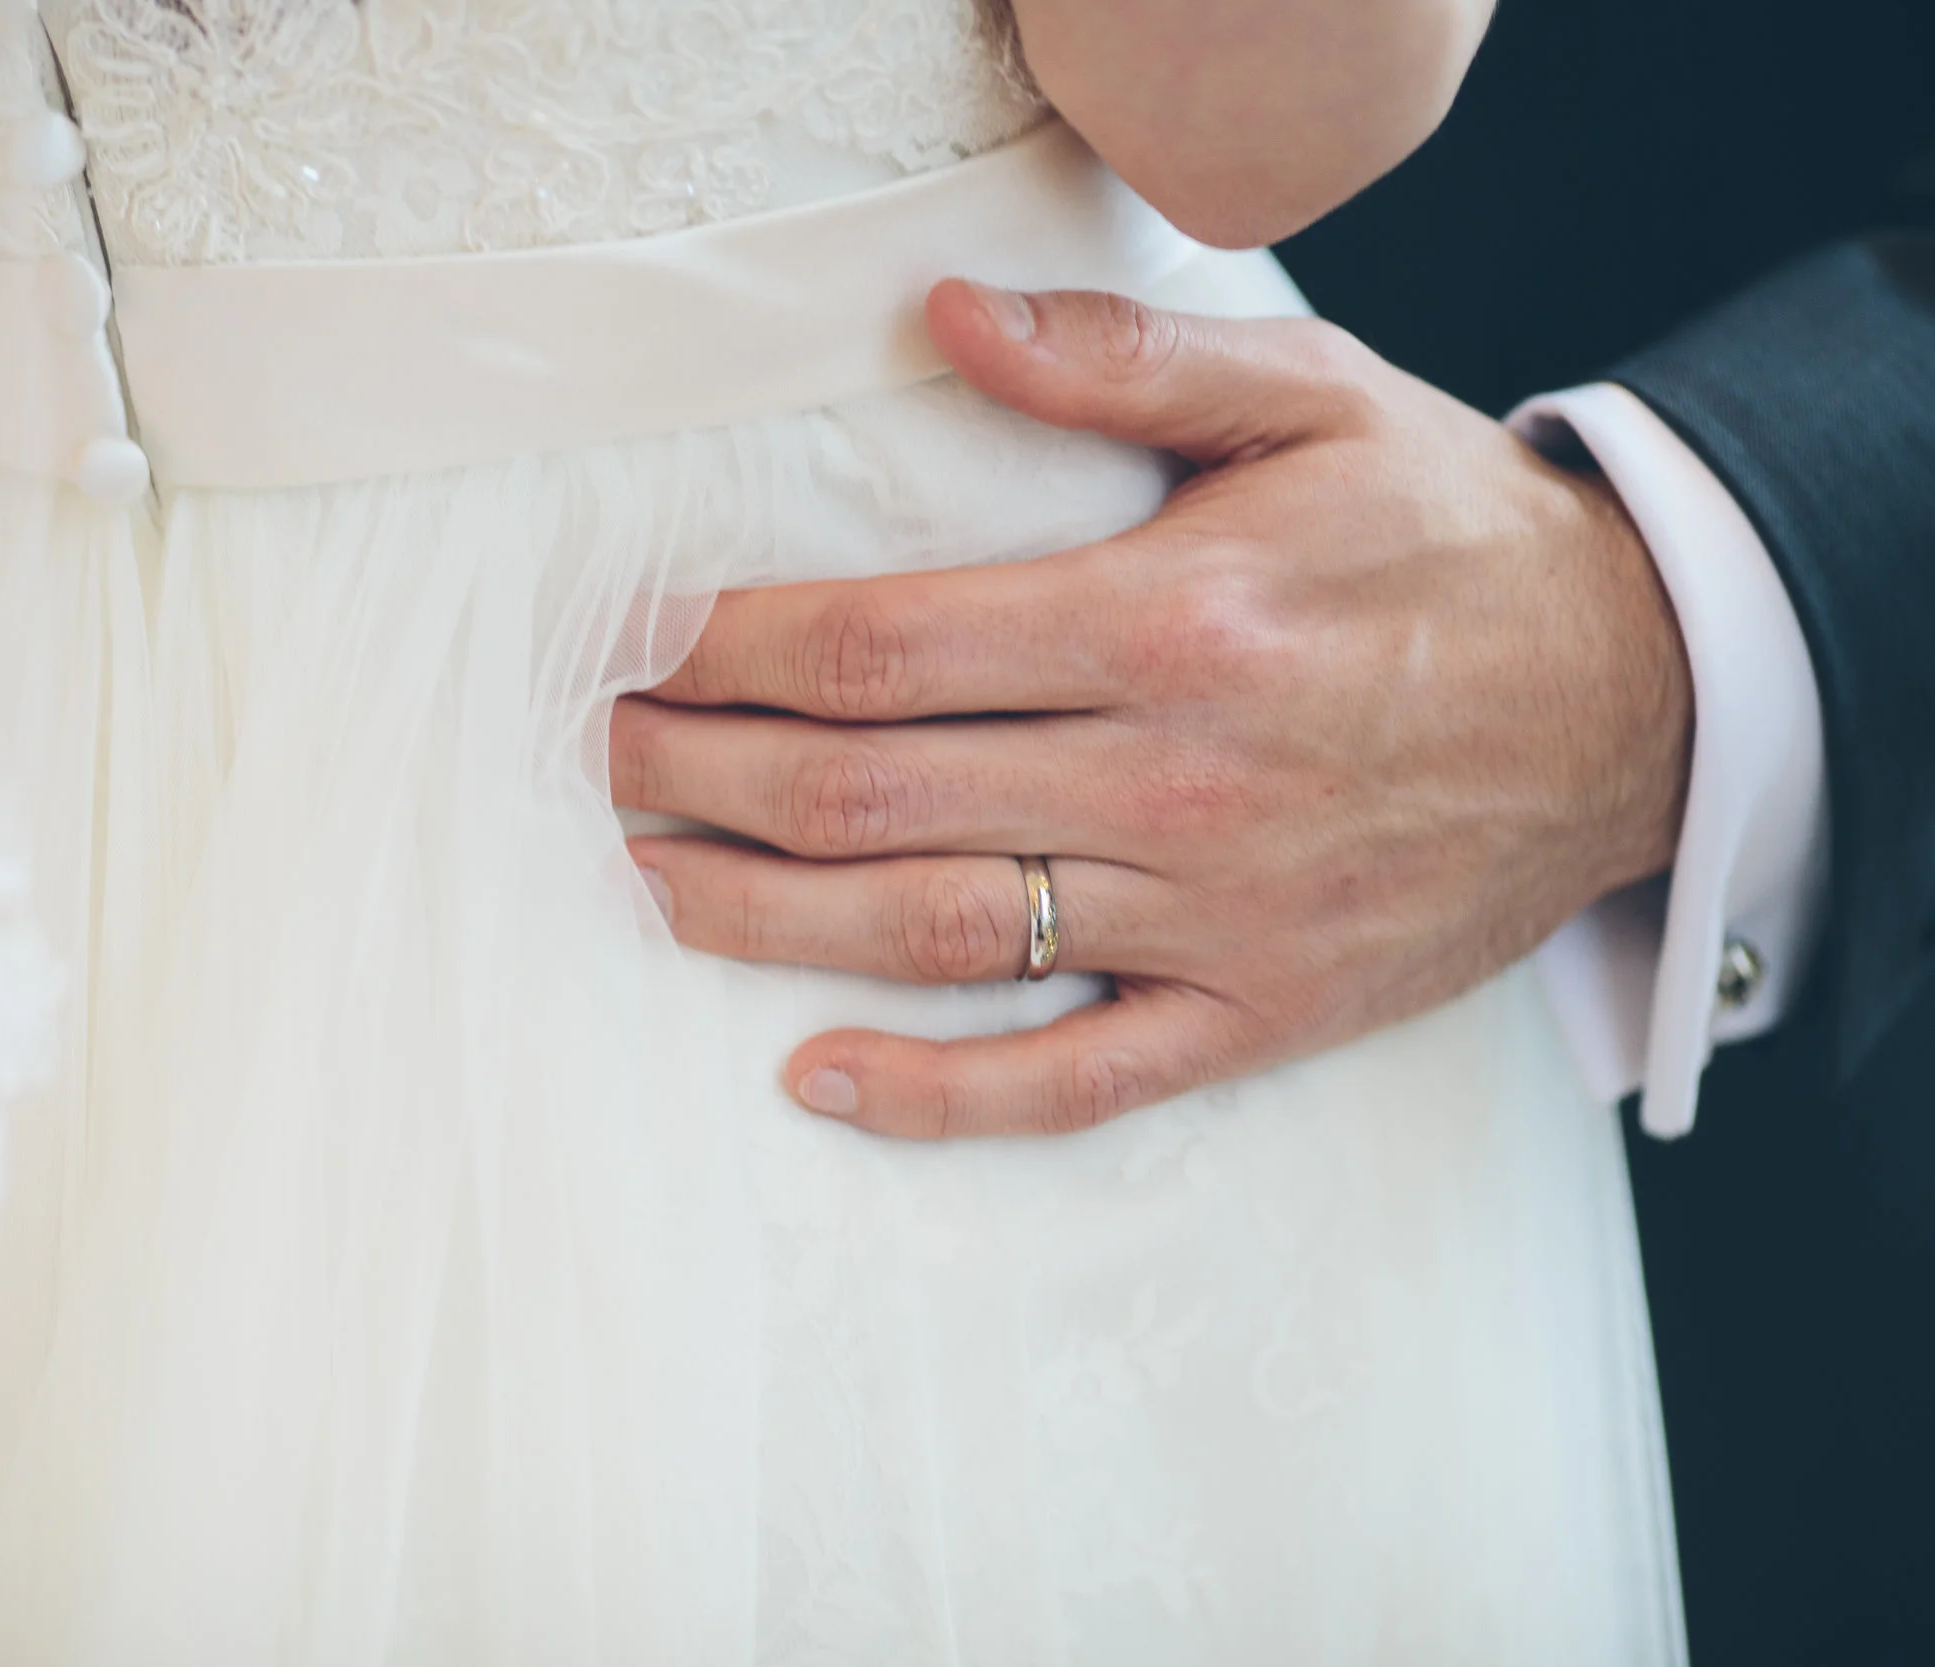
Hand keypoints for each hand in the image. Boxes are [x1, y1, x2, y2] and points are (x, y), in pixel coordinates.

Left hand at [612, 281, 1693, 1139]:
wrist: (1633, 704)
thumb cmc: (1447, 543)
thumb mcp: (1315, 399)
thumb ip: (1123, 361)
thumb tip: (942, 317)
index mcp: (1169, 620)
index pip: (884, 646)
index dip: (730, 649)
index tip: (636, 639)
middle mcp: (1175, 776)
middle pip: (869, 792)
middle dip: (700, 773)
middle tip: (592, 756)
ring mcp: (1213, 911)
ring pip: (936, 934)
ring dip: (760, 919)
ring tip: (639, 882)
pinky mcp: (1254, 1011)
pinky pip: (1074, 1079)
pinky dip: (938, 1097)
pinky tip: (812, 1080)